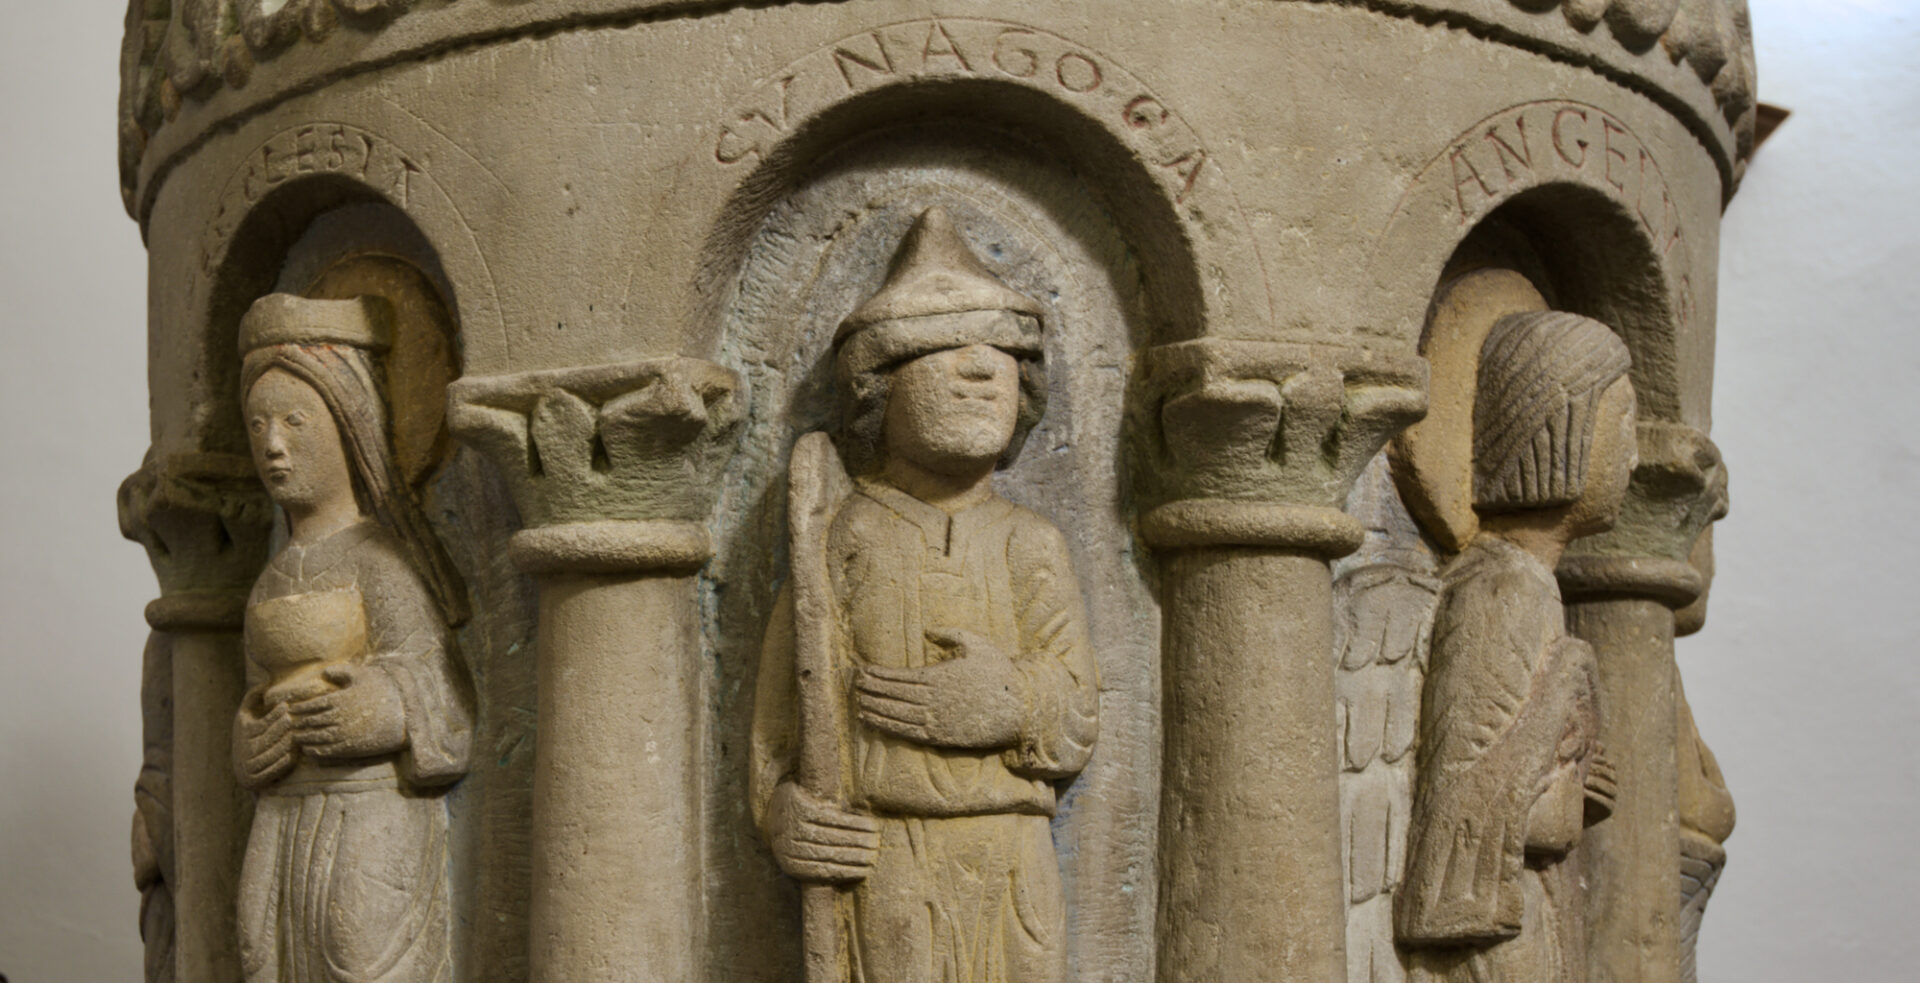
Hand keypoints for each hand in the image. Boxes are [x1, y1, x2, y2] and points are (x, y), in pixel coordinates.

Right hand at [235, 690, 296, 787]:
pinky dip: (286, 760)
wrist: (241, 768)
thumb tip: (265, 681)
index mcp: (243, 733)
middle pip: (269, 737)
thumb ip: (253, 698)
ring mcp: (250, 765)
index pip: (262, 723)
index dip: (275, 714)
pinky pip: (275, 768)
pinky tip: (296, 751)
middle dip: (284, 728)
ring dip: (288, 743)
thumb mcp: (246, 715)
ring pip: (274, 752)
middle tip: (297, 720)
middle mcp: (244, 750)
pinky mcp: (256, 779)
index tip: (287, 707)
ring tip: (299, 734)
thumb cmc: (248, 734)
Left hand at [287, 665, 406, 759]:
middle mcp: (339, 717)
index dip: (298, 708)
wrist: (405, 715)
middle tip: (286, 725)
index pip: (311, 705)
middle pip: (310, 721)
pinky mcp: (351, 747)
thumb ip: (343, 672)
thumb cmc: (386, 691)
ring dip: (303, 738)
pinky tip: (309, 750)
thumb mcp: (366, 675)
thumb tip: (325, 671)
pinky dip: (314, 751)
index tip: (289, 710)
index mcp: (340, 699)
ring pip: (315, 737)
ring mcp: (344, 734)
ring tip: (294, 737)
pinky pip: (327, 751)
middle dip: (297, 723)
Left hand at [766, 781, 877, 882]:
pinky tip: (868, 825)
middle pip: (831, 853)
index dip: (848, 871)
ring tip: (874, 840)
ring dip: (858, 839)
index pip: (824, 871)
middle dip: (856, 855)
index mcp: (790, 864)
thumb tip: (850, 878)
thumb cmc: (796, 831)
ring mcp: (794, 827)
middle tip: (875, 855)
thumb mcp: (802, 851)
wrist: (781, 800)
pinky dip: (854, 823)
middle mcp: (789, 847)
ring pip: (834, 836)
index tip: (866, 871)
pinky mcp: (803, 808)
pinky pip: (833, 818)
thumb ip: (820, 864)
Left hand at [854, 628, 1025, 748]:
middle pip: (893, 695)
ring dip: (873, 709)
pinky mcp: (941, 736)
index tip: (862, 670)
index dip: (878, 674)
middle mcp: (934, 699)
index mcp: (940, 676)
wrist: (1019, 710)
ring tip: (856, 704)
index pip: (900, 676)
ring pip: (896, 714)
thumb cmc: (1000, 674)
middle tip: (852, 685)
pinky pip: (907, 732)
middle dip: (870, 689)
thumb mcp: (978, 645)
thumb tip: (929, 630)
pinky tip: (872, 722)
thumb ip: (951, 635)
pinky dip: (886, 726)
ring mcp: (936, 719)